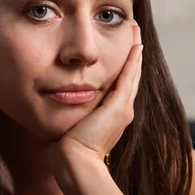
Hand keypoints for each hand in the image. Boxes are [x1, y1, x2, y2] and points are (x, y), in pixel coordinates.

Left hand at [49, 22, 142, 162]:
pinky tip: (136, 45)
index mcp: (111, 116)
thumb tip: (57, 106)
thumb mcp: (71, 127)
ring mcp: (123, 108)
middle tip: (135, 34)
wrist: (75, 162)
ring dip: (136, 53)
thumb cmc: (67, 151)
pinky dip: (133, 61)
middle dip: (132, 55)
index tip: (123, 49)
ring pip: (133, 74)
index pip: (120, 85)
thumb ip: (70, 114)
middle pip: (131, 77)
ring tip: (137, 33)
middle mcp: (122, 111)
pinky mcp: (119, 106)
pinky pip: (128, 77)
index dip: (123, 67)